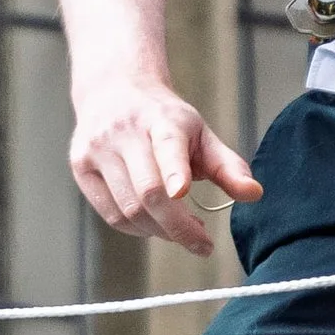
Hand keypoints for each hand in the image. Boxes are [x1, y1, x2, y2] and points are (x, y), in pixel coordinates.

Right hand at [69, 77, 261, 253]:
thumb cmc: (164, 119)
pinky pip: (111, 215)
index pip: (166, 146)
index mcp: (160, 119)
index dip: (174, 171)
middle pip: (148, 192)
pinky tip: (153, 224)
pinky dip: (137, 229)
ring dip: (159, 231)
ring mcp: (97, 149)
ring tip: (180, 229)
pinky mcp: (80, 166)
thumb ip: (227, 166)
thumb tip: (254, 195)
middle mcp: (123, 132)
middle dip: (178, 227)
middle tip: (202, 244)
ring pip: (129, 209)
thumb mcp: (200, 133)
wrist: (113, 91)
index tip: (183, 193)